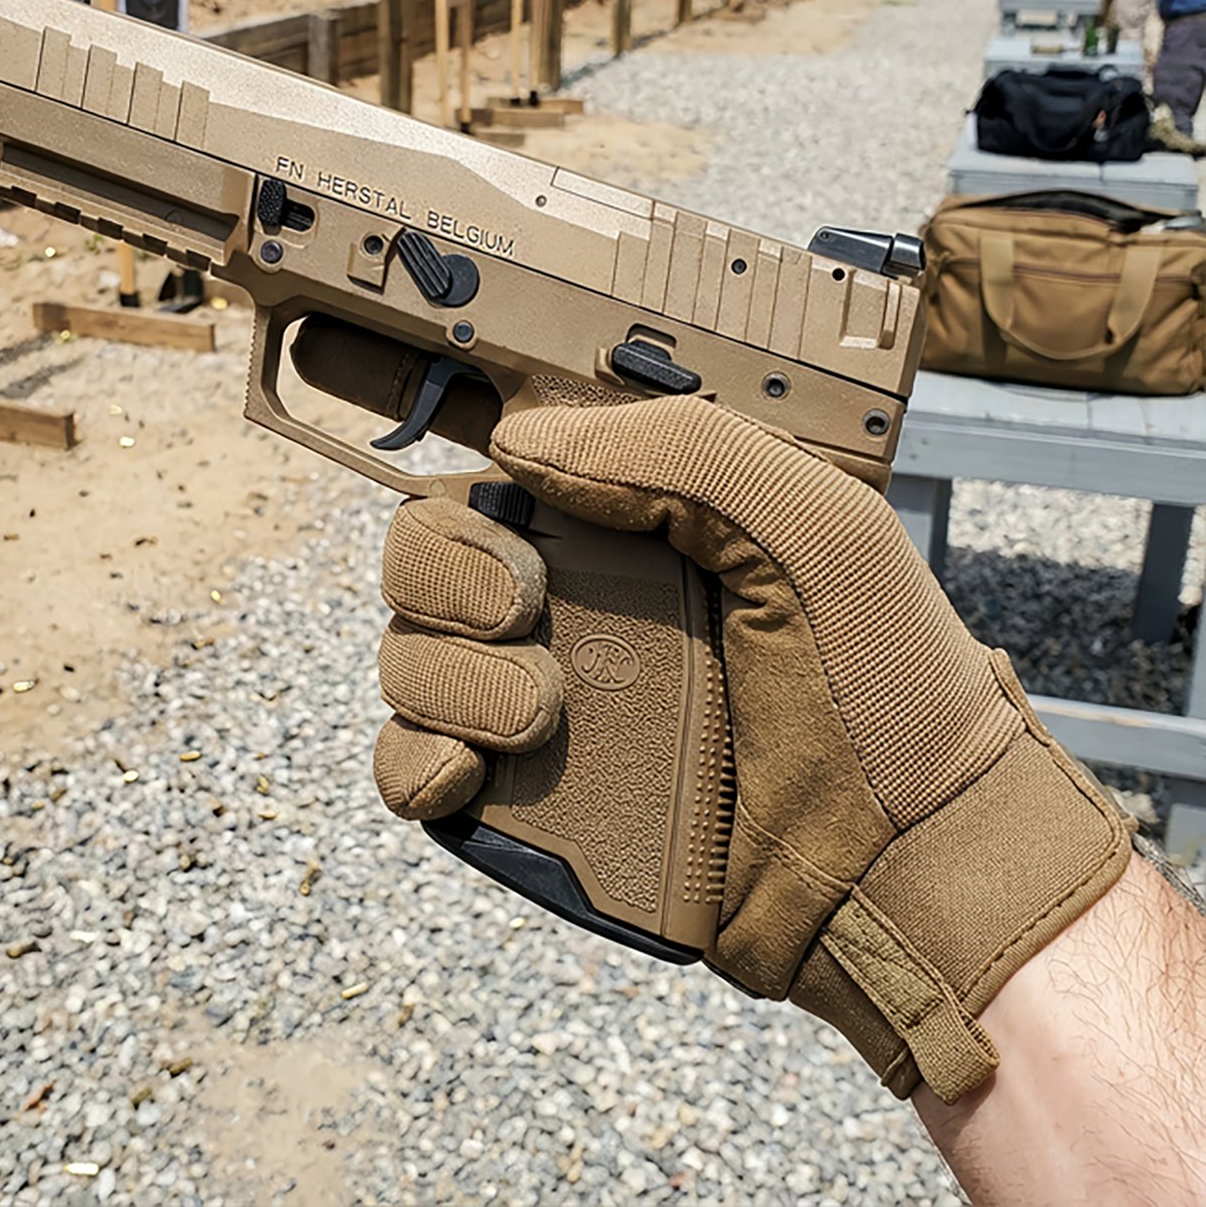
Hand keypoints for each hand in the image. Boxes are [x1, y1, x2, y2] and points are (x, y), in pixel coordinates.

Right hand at [370, 395, 1129, 1103]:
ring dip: (445, 676)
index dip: (474, 495)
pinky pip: (408, 766)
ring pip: (407, 659)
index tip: (519, 543)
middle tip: (527, 612)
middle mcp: (576, 611)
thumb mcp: (821, 529)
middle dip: (448, 579)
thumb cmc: (887, 691)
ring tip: (541, 712)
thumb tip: (516, 443)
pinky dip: (412, 761)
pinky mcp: (528, 806)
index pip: (499, 481)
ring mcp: (545, 709)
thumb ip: (686, 454)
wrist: (909, 872)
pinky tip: (468, 771)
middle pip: (425, 561)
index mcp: (634, 532)